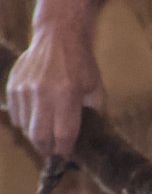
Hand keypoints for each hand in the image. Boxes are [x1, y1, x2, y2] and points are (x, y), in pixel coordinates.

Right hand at [4, 22, 99, 157]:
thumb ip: (93, 116)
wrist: (58, 36)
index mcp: (66, 96)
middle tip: (54, 153)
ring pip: (25, 128)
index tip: (68, 157)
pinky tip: (35, 121)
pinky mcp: (13, 85)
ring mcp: (24, 89)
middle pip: (39, 137)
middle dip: (47, 150)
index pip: (63, 136)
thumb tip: (89, 140)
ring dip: (36, 137)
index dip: (65, 152)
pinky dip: (24, 123)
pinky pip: (15, 115)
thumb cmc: (81, 64)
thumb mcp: (96, 90)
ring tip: (46, 137)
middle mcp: (42, 93)